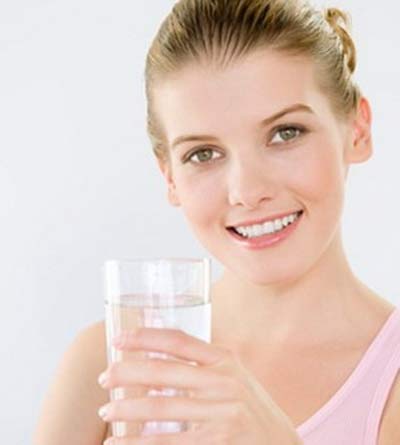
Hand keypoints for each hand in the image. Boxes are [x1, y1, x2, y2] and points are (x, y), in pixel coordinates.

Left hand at [98, 327, 301, 444]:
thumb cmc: (252, 411)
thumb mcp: (235, 378)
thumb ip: (206, 367)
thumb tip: (158, 360)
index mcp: (226, 360)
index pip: (178, 340)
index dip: (144, 337)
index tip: (118, 339)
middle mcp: (225, 381)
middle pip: (162, 372)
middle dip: (126, 373)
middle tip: (105, 378)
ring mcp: (223, 412)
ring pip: (160, 407)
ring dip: (126, 410)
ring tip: (106, 412)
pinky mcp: (219, 442)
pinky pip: (168, 443)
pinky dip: (137, 443)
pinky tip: (120, 443)